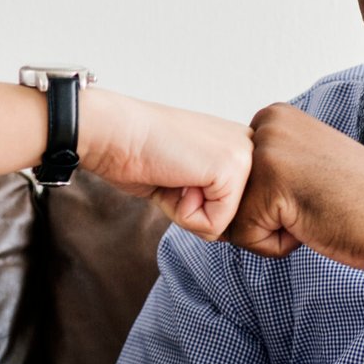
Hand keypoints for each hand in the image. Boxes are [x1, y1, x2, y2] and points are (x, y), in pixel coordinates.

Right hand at [78, 90, 252, 240]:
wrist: (114, 132)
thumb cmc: (140, 153)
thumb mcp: (188, 176)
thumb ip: (213, 196)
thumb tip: (225, 232)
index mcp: (239, 145)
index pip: (232, 206)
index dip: (195, 204)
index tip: (174, 173)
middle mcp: (249, 146)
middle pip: (231, 217)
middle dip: (194, 210)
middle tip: (171, 175)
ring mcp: (245, 156)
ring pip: (224, 224)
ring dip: (187, 211)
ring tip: (172, 175)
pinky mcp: (232, 169)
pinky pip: (213, 225)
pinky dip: (183, 214)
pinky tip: (173, 179)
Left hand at [226, 103, 363, 268]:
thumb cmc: (360, 202)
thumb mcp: (304, 166)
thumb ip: (266, 168)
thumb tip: (219, 196)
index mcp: (275, 116)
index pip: (235, 178)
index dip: (271, 201)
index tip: (313, 191)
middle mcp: (267, 123)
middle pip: (230, 196)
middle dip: (266, 216)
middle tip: (315, 204)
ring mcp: (267, 151)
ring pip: (233, 217)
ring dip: (272, 231)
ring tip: (314, 213)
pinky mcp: (268, 185)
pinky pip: (244, 237)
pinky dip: (276, 246)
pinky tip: (312, 224)